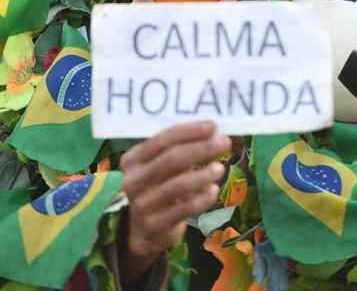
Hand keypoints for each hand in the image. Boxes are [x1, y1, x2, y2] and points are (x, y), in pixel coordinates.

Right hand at [119, 122, 230, 278]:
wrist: (143, 231)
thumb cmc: (157, 187)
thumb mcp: (160, 166)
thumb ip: (180, 149)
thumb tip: (212, 132)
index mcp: (133, 159)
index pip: (162, 140)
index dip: (189, 131)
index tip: (212, 126)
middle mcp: (133, 180)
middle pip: (171, 159)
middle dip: (201, 148)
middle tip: (224, 143)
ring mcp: (142, 204)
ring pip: (178, 184)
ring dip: (203, 174)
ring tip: (220, 168)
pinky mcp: (155, 225)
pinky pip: (185, 209)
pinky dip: (202, 198)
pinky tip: (213, 190)